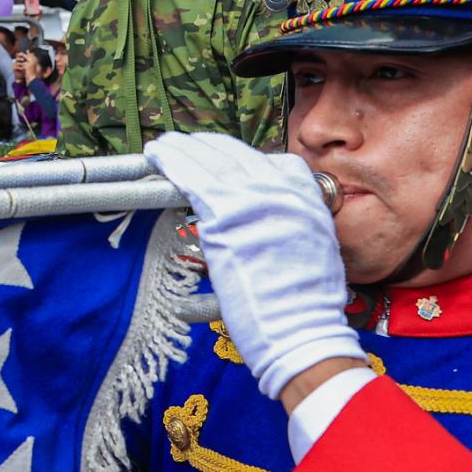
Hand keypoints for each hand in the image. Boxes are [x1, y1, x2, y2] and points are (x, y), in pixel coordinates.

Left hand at [144, 132, 364, 402]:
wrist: (301, 327)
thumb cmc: (305, 303)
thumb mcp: (315, 247)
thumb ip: (291, 222)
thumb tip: (265, 220)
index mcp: (306, 197)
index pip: (274, 161)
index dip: (241, 157)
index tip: (222, 156)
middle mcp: (280, 189)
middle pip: (235, 154)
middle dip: (206, 146)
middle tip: (185, 144)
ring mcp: (252, 199)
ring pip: (209, 161)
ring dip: (181, 149)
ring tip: (163, 145)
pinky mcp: (224, 215)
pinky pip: (191, 178)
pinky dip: (171, 161)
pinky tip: (156, 154)